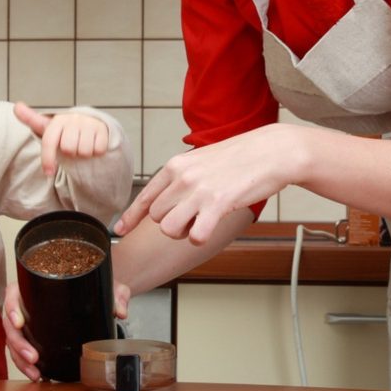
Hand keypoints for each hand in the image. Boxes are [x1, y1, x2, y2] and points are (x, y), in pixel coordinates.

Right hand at [3, 279, 130, 382]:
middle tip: (33, 358)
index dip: (12, 309)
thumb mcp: (106, 284)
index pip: (13, 294)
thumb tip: (119, 311)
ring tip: (35, 374)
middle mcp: (25, 302)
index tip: (19, 322)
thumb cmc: (92, 281)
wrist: (93, 286)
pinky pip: (21, 349)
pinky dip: (26, 364)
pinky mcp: (32, 333)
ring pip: (13, 341)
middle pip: (10, 323)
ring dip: (20, 359)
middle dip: (18, 344)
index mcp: (33, 284)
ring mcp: (26, 319)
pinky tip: (37, 375)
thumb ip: (116, 294)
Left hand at [15, 102, 109, 177]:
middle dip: (71, 153)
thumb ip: (31, 119)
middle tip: (73, 147)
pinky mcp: (103, 128)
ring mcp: (89, 123)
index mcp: (58, 120)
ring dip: (84, 153)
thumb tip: (16, 106)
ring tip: (83, 145)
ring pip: (84, 151)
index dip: (48, 159)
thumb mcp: (49, 127)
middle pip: (69, 149)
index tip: (49, 173)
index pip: (49, 141)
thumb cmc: (66, 130)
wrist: (90, 123)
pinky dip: (96, 151)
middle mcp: (73, 118)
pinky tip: (94, 144)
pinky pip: (98, 149)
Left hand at [115, 124, 292, 244]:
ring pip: (169, 229)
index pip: (145, 196)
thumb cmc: (240, 157)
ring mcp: (198, 191)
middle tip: (193, 218)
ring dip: (184, 233)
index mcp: (176, 166)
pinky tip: (211, 229)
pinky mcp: (217, 204)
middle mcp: (182, 178)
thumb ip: (182, 178)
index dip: (130, 217)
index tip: (120, 230)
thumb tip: (168, 198)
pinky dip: (200, 238)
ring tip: (201, 223)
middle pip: (157, 217)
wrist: (271, 151)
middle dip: (172, 224)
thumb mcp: (201, 160)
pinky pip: (195, 236)